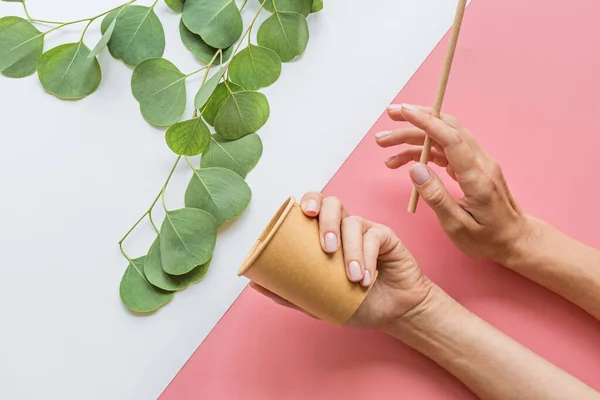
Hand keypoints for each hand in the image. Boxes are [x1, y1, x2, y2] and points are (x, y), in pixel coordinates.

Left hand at [250, 192, 433, 329]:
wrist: (391, 313)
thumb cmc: (354, 301)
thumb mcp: (317, 300)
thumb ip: (289, 291)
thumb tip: (254, 282)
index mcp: (323, 234)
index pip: (313, 207)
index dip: (308, 202)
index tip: (304, 212)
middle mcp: (343, 226)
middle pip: (333, 204)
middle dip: (328, 221)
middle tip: (327, 248)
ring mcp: (365, 230)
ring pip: (353, 222)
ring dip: (351, 250)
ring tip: (351, 277)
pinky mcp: (386, 236)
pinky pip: (374, 237)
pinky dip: (369, 258)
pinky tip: (366, 280)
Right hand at [377, 103, 534, 263]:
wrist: (515, 240)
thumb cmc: (488, 239)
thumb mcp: (458, 226)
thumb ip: (436, 197)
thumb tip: (415, 169)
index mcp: (477, 178)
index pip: (451, 139)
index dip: (427, 122)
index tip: (405, 112)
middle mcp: (480, 164)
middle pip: (447, 129)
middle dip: (416, 119)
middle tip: (390, 116)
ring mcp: (477, 163)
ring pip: (443, 138)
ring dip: (414, 137)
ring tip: (385, 147)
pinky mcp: (471, 168)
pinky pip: (445, 151)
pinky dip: (421, 152)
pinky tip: (402, 160)